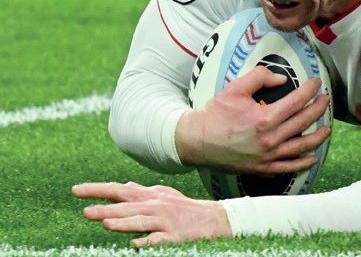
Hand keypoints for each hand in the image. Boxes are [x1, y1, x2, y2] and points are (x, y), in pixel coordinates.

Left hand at [74, 181, 230, 246]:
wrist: (213, 219)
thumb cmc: (183, 208)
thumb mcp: (162, 195)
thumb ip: (141, 192)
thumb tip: (121, 187)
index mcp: (149, 196)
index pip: (118, 191)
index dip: (97, 190)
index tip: (75, 190)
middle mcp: (155, 206)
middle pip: (127, 207)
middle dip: (106, 209)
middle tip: (85, 212)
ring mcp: (165, 221)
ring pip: (141, 221)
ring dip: (124, 222)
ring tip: (106, 224)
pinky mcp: (174, 236)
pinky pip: (158, 239)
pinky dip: (147, 241)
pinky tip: (135, 245)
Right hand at [176, 66, 330, 174]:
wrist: (196, 141)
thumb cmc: (215, 114)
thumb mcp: (235, 88)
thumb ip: (260, 77)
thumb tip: (282, 79)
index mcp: (264, 119)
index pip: (296, 102)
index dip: (310, 90)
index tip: (316, 83)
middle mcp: (269, 140)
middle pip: (303, 122)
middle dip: (318, 109)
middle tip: (325, 100)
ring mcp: (266, 157)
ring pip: (301, 147)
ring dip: (318, 137)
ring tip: (327, 128)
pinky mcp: (261, 168)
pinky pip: (288, 168)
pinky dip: (303, 163)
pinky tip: (312, 157)